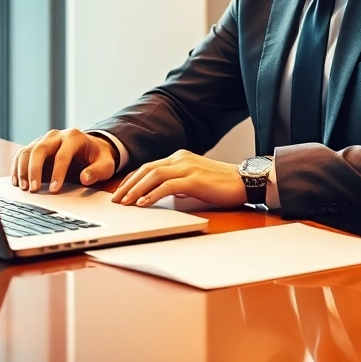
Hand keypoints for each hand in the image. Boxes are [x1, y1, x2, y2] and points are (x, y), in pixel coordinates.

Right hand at [10, 128, 117, 192]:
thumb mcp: (106, 165)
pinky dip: (17, 167)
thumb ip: (97, 171)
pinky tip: (16, 181)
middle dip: (35, 170)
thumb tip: (85, 178)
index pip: (63, 154)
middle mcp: (57, 135)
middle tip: (34, 190)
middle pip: (40, 149)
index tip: (55, 190)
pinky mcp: (36, 146)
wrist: (91, 148)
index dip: (58, 173)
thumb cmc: (98, 157)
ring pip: (28, 151)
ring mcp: (44, 139)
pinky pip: (22, 154)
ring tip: (23, 188)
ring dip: (23, 170)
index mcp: (74, 137)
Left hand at [111, 150, 246, 208]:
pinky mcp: (194, 179)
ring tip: (125, 202)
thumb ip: (179, 184)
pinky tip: (143, 203)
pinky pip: (167, 186)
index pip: (149, 167)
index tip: (120, 191)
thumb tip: (164, 194)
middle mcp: (181, 159)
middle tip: (115, 199)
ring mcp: (187, 167)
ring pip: (153, 176)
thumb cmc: (222, 184)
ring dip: (136, 190)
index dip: (132, 179)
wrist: (245, 181)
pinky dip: (152, 194)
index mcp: (180, 158)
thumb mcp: (195, 181)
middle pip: (146, 169)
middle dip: (128, 184)